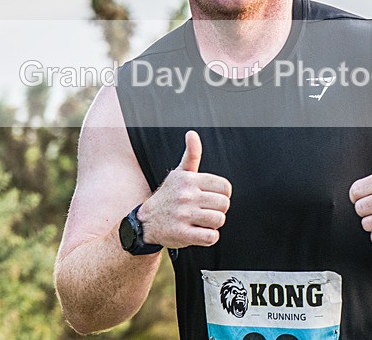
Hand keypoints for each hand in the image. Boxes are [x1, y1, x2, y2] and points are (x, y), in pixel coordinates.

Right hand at [139, 131, 231, 248]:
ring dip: (213, 224)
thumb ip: (191, 154)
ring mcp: (184, 215)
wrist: (146, 222)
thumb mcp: (179, 173)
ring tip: (200, 221)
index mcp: (189, 180)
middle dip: (218, 210)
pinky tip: (199, 232)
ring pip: (219, 220)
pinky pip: (211, 237)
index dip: (222, 194)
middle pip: (224, 204)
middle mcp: (186, 196)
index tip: (211, 197)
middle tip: (204, 211)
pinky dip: (209, 237)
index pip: (225, 187)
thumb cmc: (169, 196)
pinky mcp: (182, 234)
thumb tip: (192, 134)